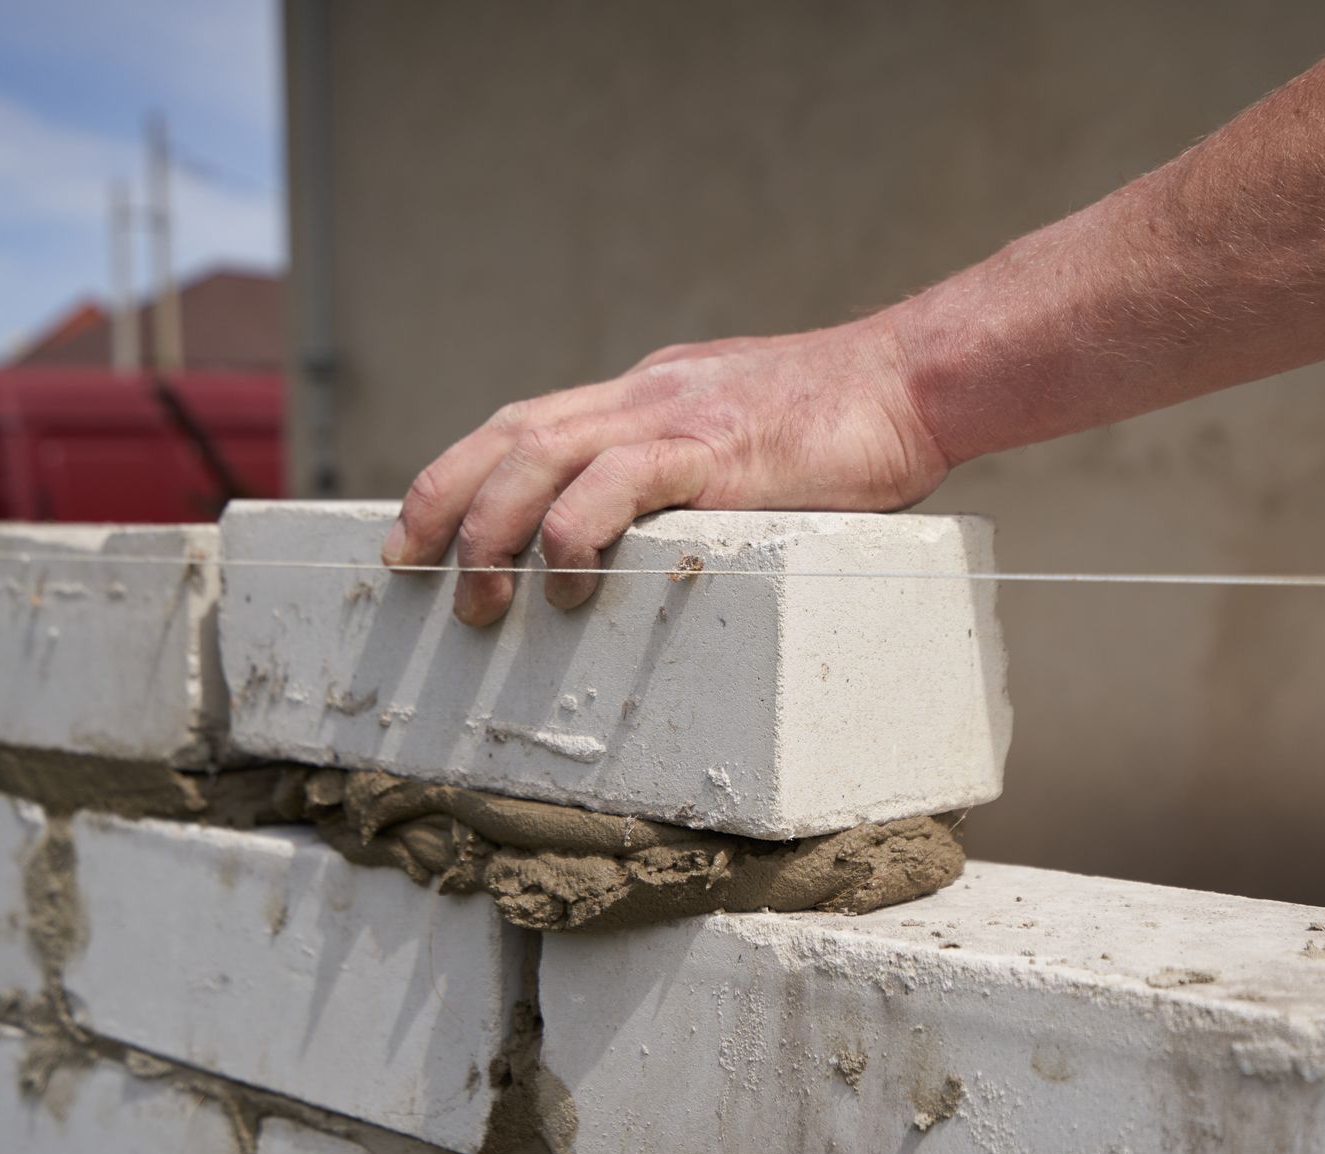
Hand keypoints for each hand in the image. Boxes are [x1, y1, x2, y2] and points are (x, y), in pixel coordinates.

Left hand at [380, 316, 947, 624]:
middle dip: (444, 501)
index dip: (465, 472)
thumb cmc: (849, 423)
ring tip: (477, 601)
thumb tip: (668, 527)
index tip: (424, 528)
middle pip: (509, 434)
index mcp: (649, 396)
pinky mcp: (710, 449)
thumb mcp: (748, 439)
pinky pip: (613, 484)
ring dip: (491, 531)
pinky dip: (573, 533)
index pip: (530, 424)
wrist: (916, 381)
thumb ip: (697, 470)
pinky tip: (567, 583)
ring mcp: (673, 417)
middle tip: (408, 566)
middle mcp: (643, 397)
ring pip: (539, 457)